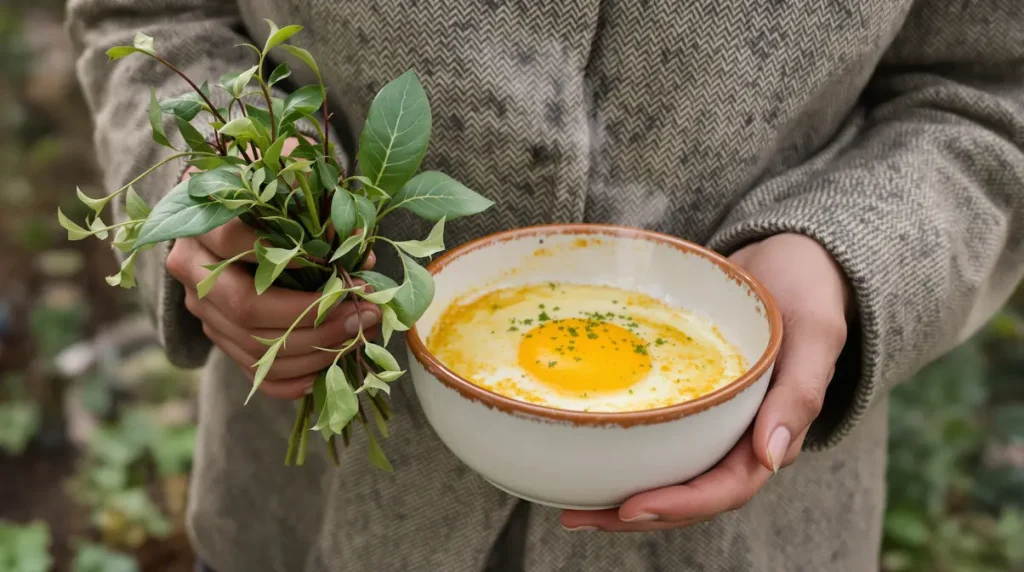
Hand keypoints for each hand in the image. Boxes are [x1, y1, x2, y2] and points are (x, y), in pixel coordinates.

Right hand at [167, 141, 380, 399]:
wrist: (237, 206)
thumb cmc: (272, 187)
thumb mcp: (292, 176)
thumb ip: (317, 196)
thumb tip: (354, 245)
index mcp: (202, 222)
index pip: (234, 242)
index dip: (290, 260)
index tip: (340, 268)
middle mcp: (191, 269)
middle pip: (244, 308)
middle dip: (311, 318)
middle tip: (360, 314)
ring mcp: (202, 309)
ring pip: (252, 347)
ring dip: (313, 351)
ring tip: (358, 335)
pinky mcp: (219, 336)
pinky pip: (253, 373)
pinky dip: (293, 380)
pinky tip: (328, 370)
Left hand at [561, 233, 851, 530]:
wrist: (790, 255)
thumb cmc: (809, 289)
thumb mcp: (815, 334)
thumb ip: (800, 393)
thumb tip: (770, 458)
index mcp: (773, 432)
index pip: (725, 488)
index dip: (680, 505)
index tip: (630, 508)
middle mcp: (738, 436)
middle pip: (685, 493)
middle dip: (633, 513)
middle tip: (576, 517)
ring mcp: (711, 418)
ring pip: (665, 471)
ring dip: (619, 493)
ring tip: (568, 506)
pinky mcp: (687, 397)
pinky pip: (653, 431)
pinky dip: (620, 446)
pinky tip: (580, 445)